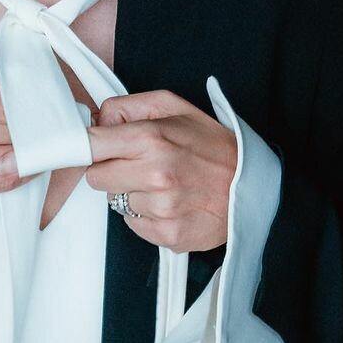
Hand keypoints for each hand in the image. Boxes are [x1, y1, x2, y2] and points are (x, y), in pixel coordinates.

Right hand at [0, 66, 39, 202]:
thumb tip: (16, 80)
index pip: (6, 104)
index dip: (33, 104)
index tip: (47, 103)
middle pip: (13, 131)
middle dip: (37, 126)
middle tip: (53, 121)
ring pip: (11, 159)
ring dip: (33, 151)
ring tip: (44, 141)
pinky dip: (20, 174)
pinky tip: (28, 163)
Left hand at [84, 89, 237, 252]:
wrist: (255, 187)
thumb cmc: (215, 145)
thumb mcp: (173, 107)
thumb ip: (127, 107)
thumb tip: (96, 121)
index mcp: (152, 138)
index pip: (90, 144)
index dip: (87, 145)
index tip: (90, 147)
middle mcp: (155, 174)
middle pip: (95, 177)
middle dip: (110, 169)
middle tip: (137, 164)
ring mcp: (162, 209)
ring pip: (115, 202)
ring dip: (131, 193)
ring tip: (162, 183)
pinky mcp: (168, 235)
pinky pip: (133, 225)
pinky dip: (146, 215)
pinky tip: (170, 203)